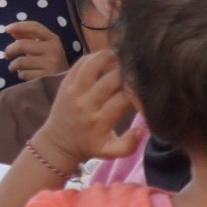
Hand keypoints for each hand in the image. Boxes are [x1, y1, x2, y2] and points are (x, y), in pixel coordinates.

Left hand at [0, 20, 71, 81]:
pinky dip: (20, 74)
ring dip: (13, 65)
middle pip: (22, 45)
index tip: (6, 29)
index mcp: (53, 39)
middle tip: (6, 55)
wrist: (68, 83)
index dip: (19, 26)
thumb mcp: (44, 47)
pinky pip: (23, 74)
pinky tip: (24, 75)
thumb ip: (29, 38)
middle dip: (9, 50)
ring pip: (20, 61)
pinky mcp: (46, 78)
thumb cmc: (51, 62)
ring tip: (14, 67)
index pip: (35, 27)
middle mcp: (53, 50)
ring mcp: (51, 64)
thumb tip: (11, 31)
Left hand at [36, 50, 141, 171]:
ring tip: (122, 54)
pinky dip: (94, 56)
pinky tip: (107, 56)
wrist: (58, 143)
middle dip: (126, 71)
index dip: (137, 90)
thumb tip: (142, 129)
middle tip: (138, 66)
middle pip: (110, 80)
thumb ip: (129, 145)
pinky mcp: (65, 84)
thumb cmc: (90, 145)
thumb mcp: (110, 152)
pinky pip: (80, 64)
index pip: (123, 99)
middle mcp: (86, 105)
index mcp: (100, 122)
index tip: (147, 84)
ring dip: (109, 57)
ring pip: (92, 66)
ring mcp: (73, 93)